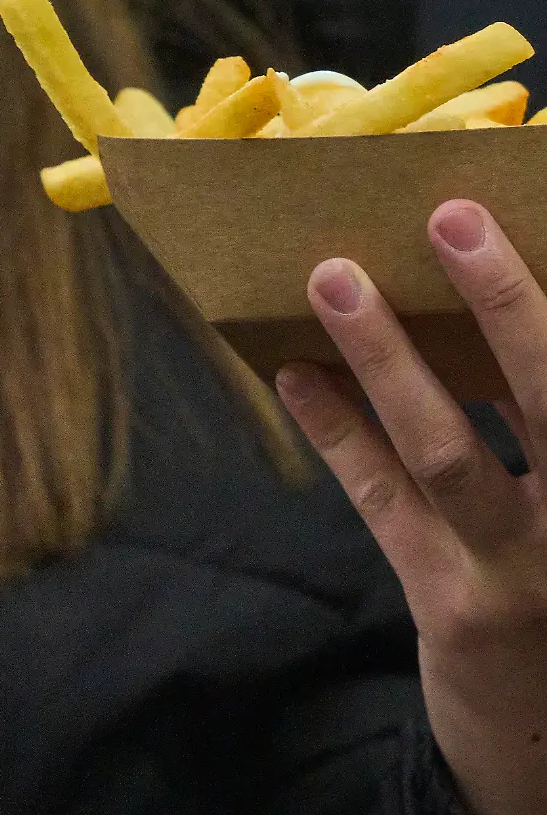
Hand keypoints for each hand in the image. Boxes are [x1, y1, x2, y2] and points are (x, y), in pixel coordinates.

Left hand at [276, 200, 546, 814]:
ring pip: (445, 446)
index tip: (505, 211)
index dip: (543, 302)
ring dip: (386, 356)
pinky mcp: (447, 603)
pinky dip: (337, 432)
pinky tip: (293, 373)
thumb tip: (506, 323)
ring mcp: (520, 569)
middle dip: (502, 300)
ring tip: (333, 277)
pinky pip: (382, 501)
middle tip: (448, 215)